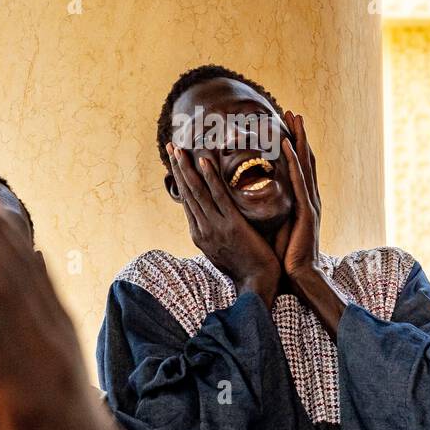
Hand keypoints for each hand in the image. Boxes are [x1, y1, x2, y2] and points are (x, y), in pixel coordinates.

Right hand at [166, 143, 281, 305]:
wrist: (259, 283)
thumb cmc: (247, 266)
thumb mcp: (223, 249)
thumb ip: (217, 231)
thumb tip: (216, 217)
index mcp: (200, 234)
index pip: (187, 201)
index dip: (180, 179)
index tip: (175, 160)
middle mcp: (202, 229)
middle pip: (187, 193)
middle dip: (178, 168)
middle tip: (170, 146)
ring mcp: (215, 227)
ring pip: (197, 192)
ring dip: (187, 167)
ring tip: (179, 147)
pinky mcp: (231, 226)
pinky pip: (218, 196)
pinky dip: (210, 177)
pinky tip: (205, 160)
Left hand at [279, 111, 320, 277]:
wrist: (299, 277)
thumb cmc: (286, 256)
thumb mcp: (277, 226)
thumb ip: (272, 210)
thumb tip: (253, 198)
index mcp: (303, 202)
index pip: (299, 167)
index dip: (296, 145)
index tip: (288, 126)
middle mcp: (309, 198)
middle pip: (305, 159)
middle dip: (300, 134)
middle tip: (294, 112)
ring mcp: (310, 203)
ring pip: (305, 163)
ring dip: (299, 138)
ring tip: (294, 117)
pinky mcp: (306, 211)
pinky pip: (298, 180)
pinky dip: (293, 160)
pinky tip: (287, 144)